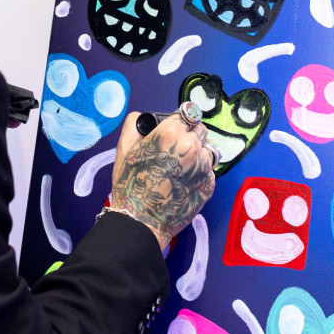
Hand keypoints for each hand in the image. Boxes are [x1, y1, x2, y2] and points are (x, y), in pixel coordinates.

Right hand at [110, 111, 215, 248]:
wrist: (141, 221)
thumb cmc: (131, 184)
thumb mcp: (124, 149)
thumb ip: (134, 125)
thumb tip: (142, 118)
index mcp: (171, 133)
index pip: (187, 113)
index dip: (179, 120)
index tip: (175, 128)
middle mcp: (192, 147)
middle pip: (200, 129)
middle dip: (190, 134)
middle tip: (175, 149)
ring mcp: (203, 167)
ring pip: (207, 150)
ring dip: (198, 153)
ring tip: (181, 167)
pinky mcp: (210, 185)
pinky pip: (208, 171)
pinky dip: (199, 173)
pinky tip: (183, 182)